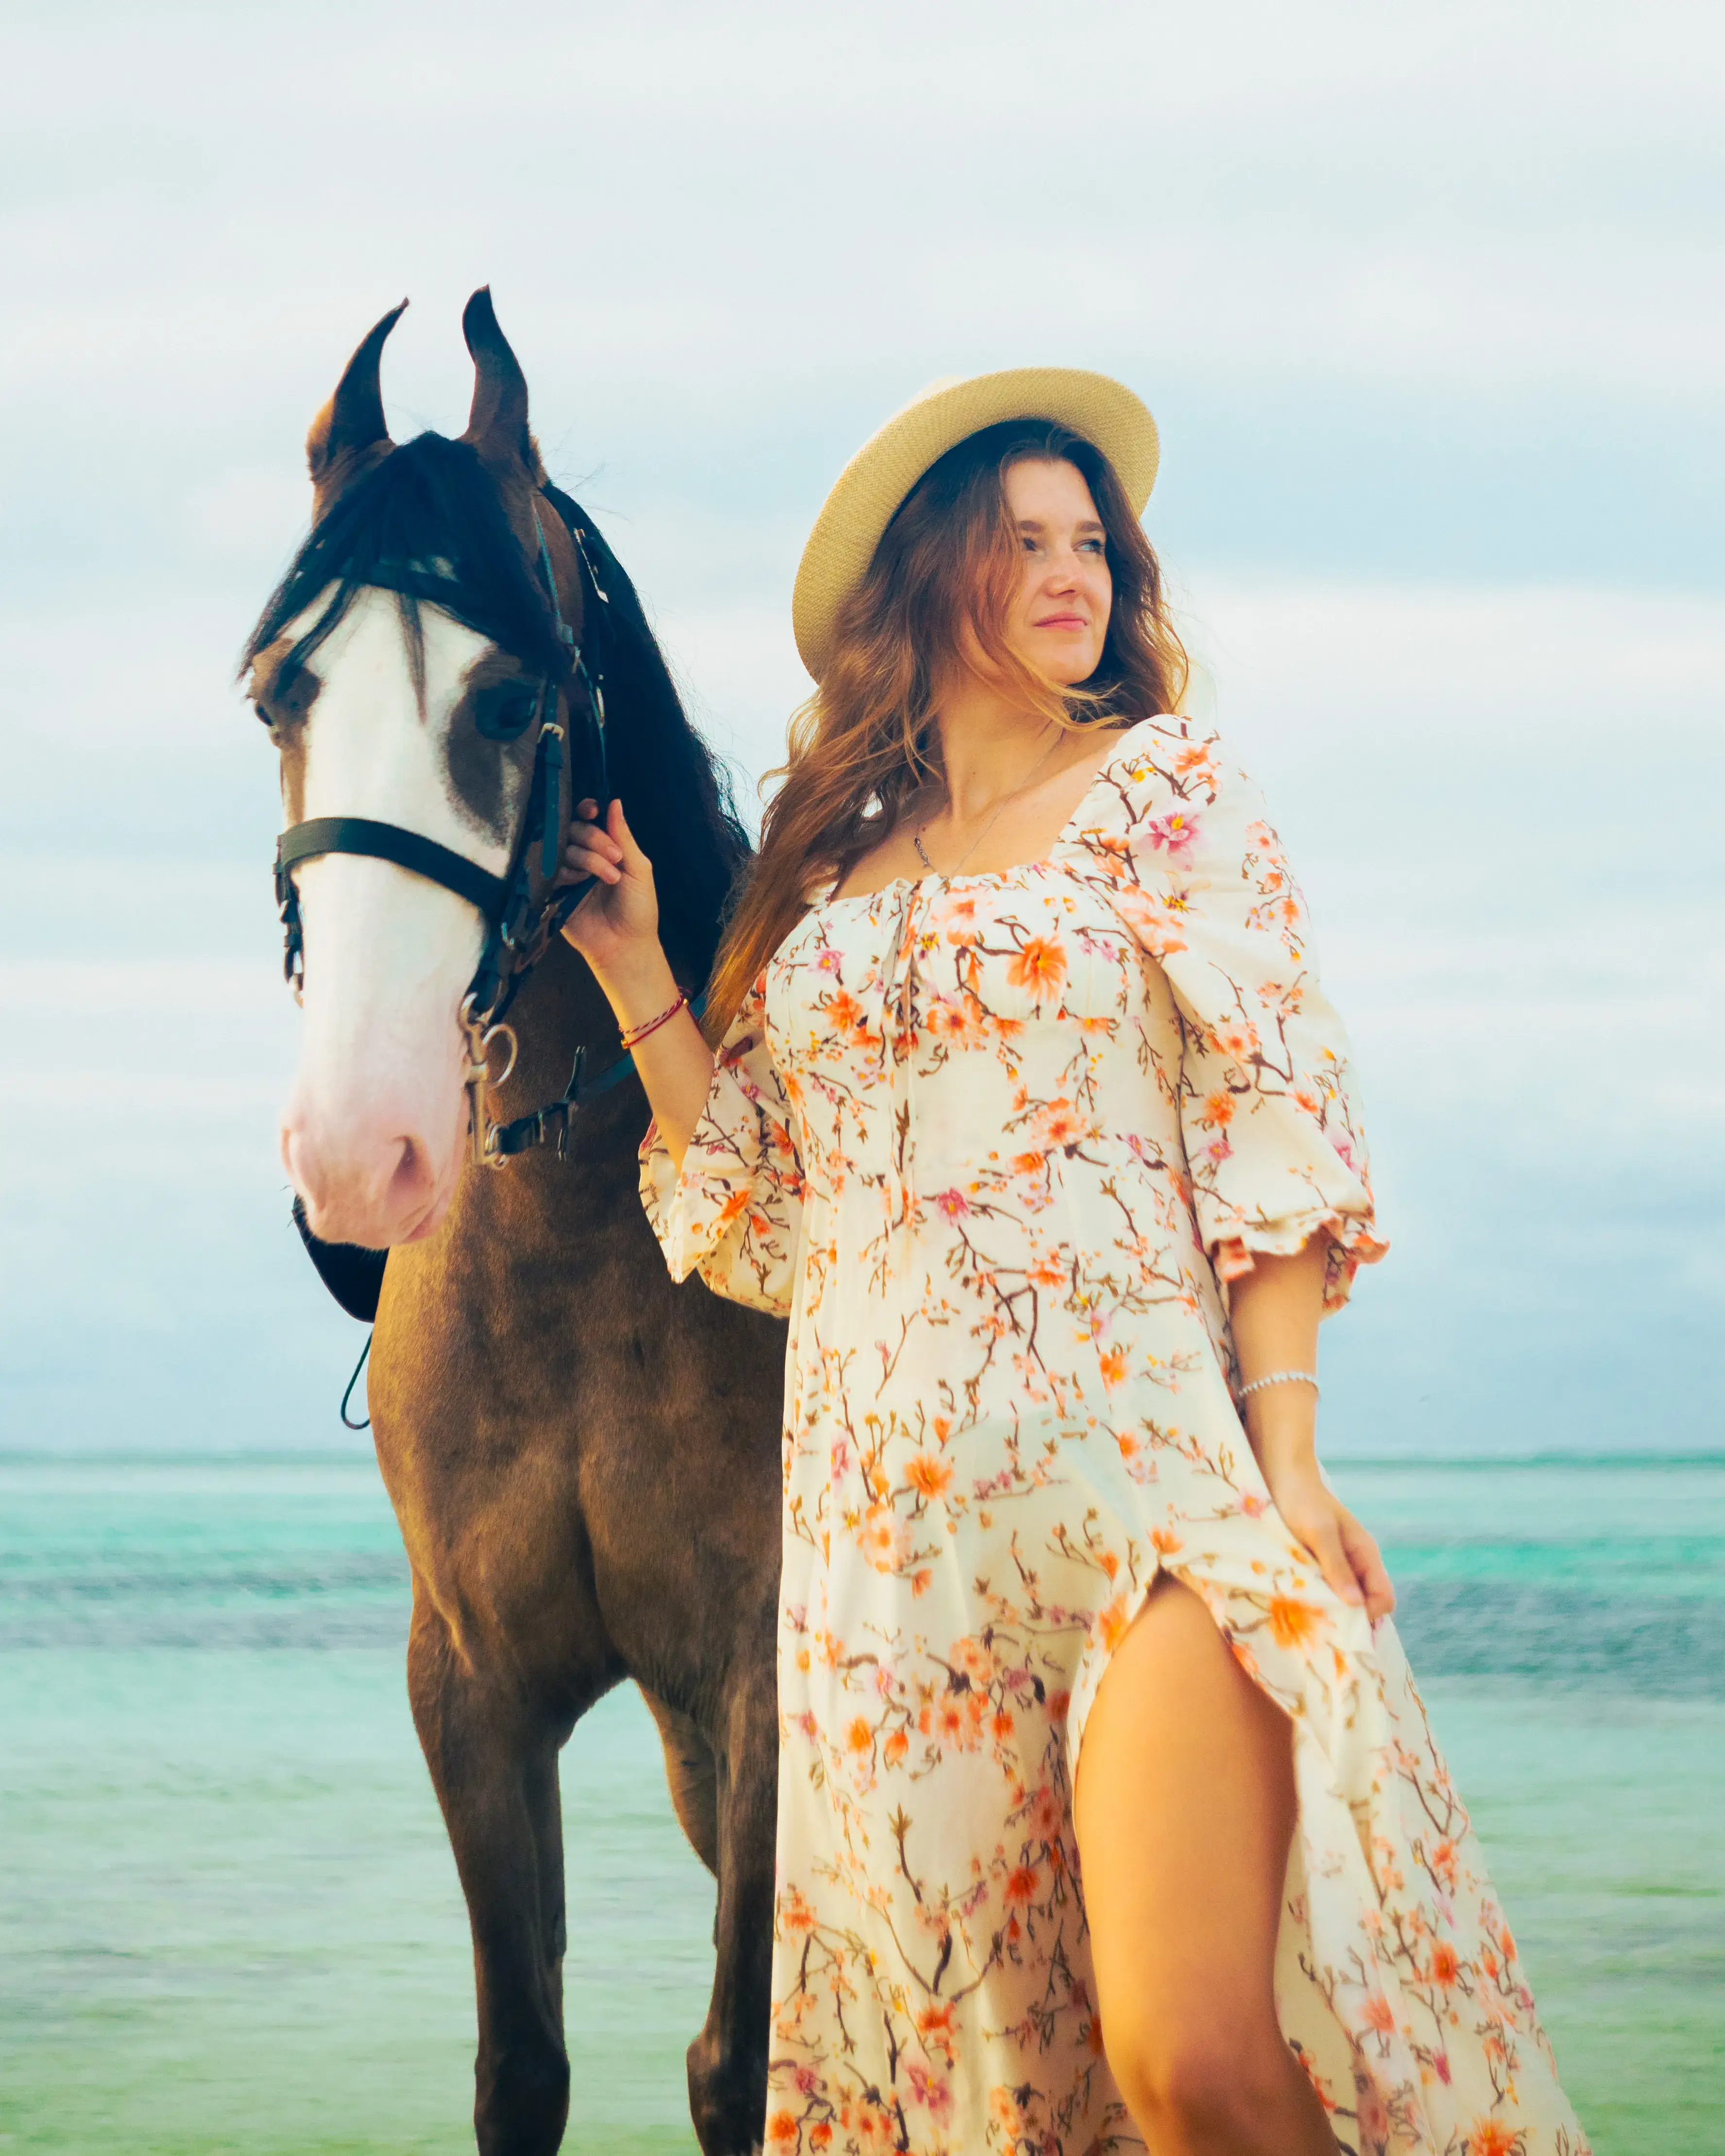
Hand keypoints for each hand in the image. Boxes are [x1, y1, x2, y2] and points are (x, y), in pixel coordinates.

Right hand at [558, 797, 660, 982]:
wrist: (624, 946)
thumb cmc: (638, 909)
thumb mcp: (639, 870)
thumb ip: (624, 837)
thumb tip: (614, 801)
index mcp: (605, 849)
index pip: (588, 820)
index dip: (587, 811)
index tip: (593, 812)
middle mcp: (584, 857)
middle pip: (574, 829)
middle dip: (594, 839)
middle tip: (615, 858)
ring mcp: (568, 873)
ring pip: (563, 847)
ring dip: (586, 858)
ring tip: (608, 878)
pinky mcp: (553, 891)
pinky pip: (549, 870)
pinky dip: (565, 871)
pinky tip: (579, 883)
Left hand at [1259, 1453, 1395, 1621]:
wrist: (1281, 1474)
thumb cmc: (1303, 1500)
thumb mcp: (1319, 1532)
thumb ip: (1337, 1566)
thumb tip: (1356, 1605)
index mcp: (1365, 1555)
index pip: (1384, 1599)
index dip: (1368, 1615)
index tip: (1340, 1620)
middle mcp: (1354, 1564)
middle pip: (1363, 1605)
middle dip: (1345, 1617)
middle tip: (1317, 1623)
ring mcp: (1334, 1565)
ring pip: (1340, 1600)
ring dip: (1325, 1608)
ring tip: (1302, 1612)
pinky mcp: (1313, 1564)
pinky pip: (1320, 1590)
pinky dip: (1310, 1597)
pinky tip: (1292, 1599)